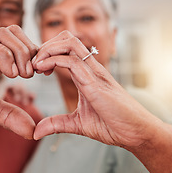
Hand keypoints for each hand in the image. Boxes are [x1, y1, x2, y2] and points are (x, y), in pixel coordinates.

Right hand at [0, 25, 37, 138]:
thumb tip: (33, 131)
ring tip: (22, 75)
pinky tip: (8, 74)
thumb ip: (12, 117)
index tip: (44, 73)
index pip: (20, 43)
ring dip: (20, 52)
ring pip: (4, 33)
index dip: (36, 54)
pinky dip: (5, 57)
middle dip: (30, 50)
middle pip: (15, 31)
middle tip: (33, 73)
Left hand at [32, 31, 163, 147]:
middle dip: (46, 45)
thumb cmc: (113, 125)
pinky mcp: (96, 83)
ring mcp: (95, 73)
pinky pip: (73, 62)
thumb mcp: (77, 124)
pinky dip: (54, 60)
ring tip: (36, 64)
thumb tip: (36, 131)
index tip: (36, 68)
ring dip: (48, 49)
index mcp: (87, 74)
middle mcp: (91, 68)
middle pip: (67, 39)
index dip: (48, 53)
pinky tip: (43, 70)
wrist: (137, 134)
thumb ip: (57, 123)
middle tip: (33, 63)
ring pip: (70, 43)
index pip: (66, 49)